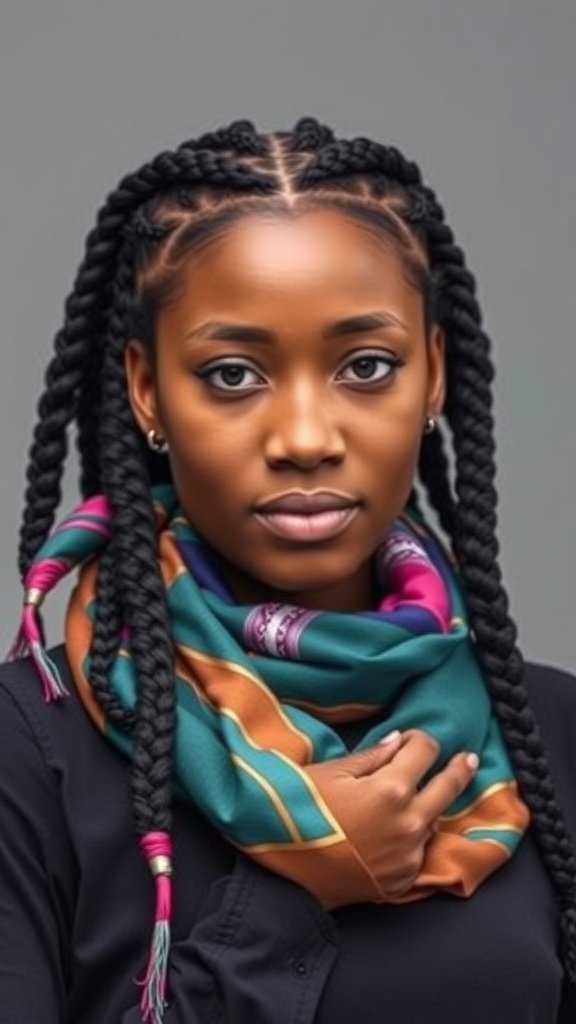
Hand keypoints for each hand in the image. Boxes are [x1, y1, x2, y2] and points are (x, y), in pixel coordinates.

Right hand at [305, 730, 477, 905]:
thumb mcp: (330, 773)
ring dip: (428, 806)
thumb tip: (398, 741)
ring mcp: (408, 854)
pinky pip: (419, 851)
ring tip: (416, 798)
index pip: (425, 751)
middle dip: (459, 768)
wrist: (285, 873)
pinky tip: (396, 833)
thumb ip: (371, 757)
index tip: (412, 740)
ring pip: (433, 821)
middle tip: (468, 759)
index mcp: (391, 789)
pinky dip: (412, 838)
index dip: (420, 739)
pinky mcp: (402, 879)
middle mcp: (409, 823)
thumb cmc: (300, 814)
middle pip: (448, 786)